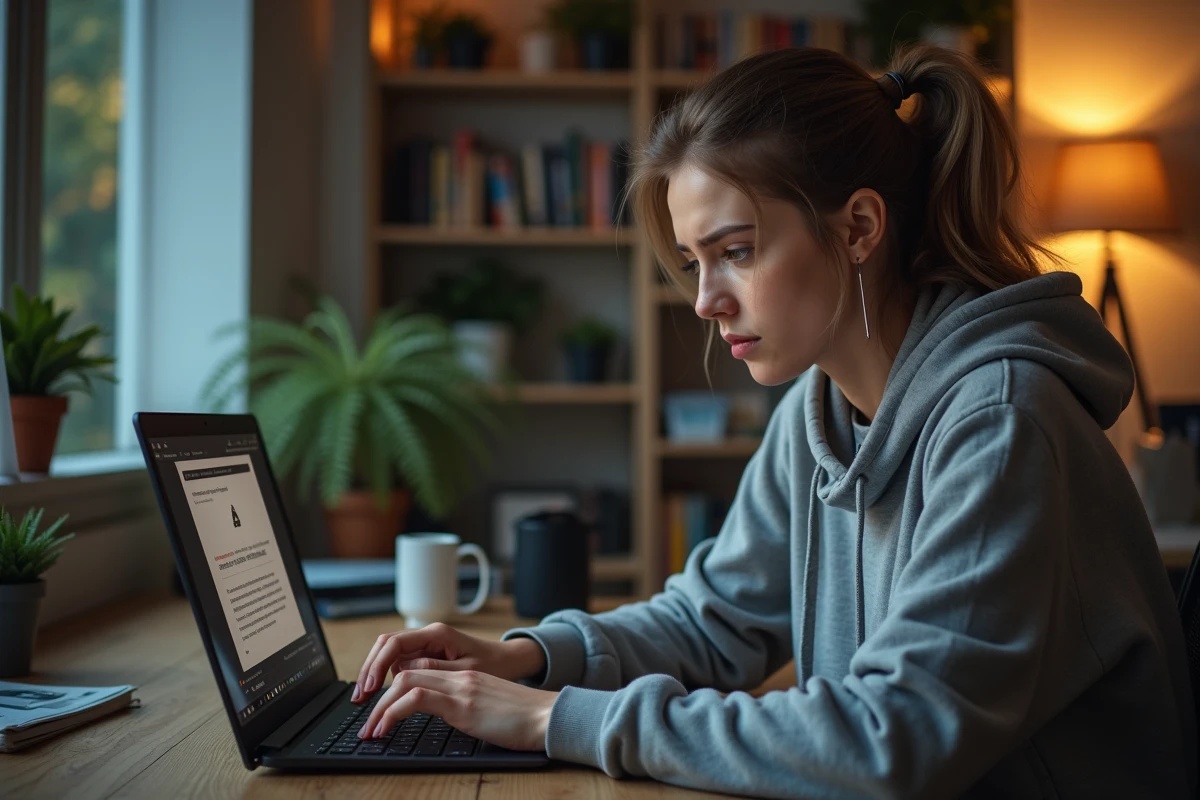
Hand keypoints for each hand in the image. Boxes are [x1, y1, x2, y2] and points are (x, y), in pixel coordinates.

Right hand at [352, 622, 545, 700]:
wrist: (511, 661)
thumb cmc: (495, 664)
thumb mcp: (467, 671)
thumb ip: (435, 671)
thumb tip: (403, 673)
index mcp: (436, 634)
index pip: (394, 644)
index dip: (377, 666)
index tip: (368, 688)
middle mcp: (428, 636)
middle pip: (385, 647)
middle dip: (368, 669)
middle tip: (358, 697)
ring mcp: (427, 644)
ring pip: (390, 654)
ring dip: (374, 673)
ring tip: (364, 699)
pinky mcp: (428, 655)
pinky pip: (401, 662)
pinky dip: (387, 676)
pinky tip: (382, 695)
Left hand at [356, 668, 556, 750]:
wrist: (549, 717)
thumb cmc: (526, 720)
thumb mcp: (490, 709)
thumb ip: (468, 707)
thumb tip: (451, 719)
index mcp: (465, 677)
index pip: (418, 670)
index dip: (393, 690)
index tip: (380, 712)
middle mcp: (459, 676)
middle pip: (405, 673)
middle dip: (379, 698)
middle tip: (366, 724)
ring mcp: (460, 687)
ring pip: (404, 682)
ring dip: (380, 707)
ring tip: (370, 731)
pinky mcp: (462, 704)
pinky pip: (416, 699)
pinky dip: (393, 713)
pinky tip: (385, 730)